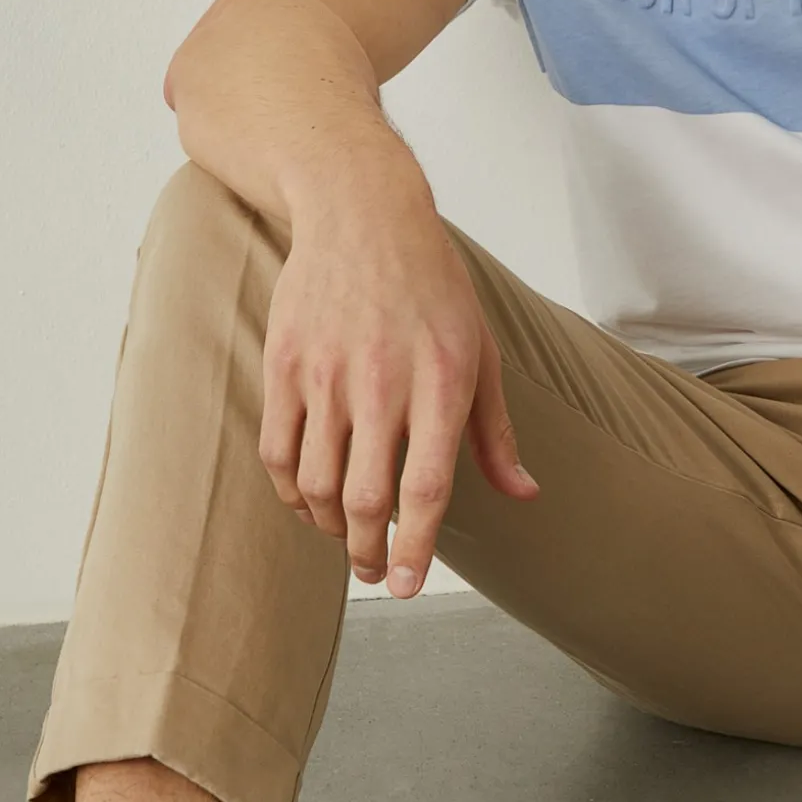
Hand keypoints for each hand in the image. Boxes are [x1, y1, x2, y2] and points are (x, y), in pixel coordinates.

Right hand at [257, 195, 538, 596]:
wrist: (362, 214)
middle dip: (369, 554)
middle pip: (364, 499)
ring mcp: (326, 375)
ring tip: (345, 537)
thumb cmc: (433, 286)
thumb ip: (496, 432)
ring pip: (315, 484)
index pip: (425, 490)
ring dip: (328, 527)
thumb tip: (522, 493)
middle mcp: (382, 385)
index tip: (409, 587)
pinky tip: (308, 500)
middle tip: (377, 573)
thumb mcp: (481, 352)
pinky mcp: (285, 364)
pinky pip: (278, 450)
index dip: (416, 549)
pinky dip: (290, 491)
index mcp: (441, 385)